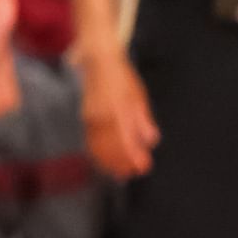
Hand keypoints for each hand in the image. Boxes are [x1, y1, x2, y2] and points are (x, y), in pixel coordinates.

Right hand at [79, 49, 160, 179]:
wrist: (99, 63)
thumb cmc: (122, 77)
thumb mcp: (139, 95)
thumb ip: (144, 120)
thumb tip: (151, 141)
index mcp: (118, 109)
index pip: (126, 139)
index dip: (134, 156)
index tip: (143, 167)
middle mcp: (102, 116)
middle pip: (112, 147)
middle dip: (122, 163)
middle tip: (133, 174)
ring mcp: (91, 118)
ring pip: (100, 147)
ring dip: (110, 162)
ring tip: (121, 174)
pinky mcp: (85, 119)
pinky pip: (91, 142)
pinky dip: (99, 155)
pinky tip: (105, 163)